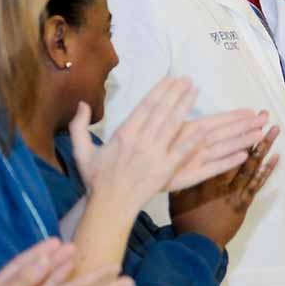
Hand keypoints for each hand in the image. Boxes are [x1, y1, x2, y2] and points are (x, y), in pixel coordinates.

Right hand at [70, 77, 264, 212]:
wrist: (108, 206)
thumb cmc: (96, 180)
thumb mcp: (82, 152)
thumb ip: (79, 127)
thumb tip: (81, 105)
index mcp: (123, 134)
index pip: (144, 106)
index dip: (159, 90)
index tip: (170, 78)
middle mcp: (140, 141)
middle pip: (161, 111)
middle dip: (175, 93)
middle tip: (188, 79)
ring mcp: (154, 155)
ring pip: (172, 126)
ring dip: (185, 107)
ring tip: (196, 91)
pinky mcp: (165, 170)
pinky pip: (182, 152)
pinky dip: (193, 140)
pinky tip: (206, 128)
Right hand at [170, 125, 279, 247]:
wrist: (197, 244)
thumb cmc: (185, 218)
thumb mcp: (176, 192)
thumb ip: (180, 173)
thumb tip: (178, 153)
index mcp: (203, 174)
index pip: (218, 146)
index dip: (231, 128)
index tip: (241, 114)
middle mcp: (221, 179)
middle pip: (238, 150)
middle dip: (251, 130)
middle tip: (263, 114)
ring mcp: (234, 191)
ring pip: (251, 164)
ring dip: (264, 146)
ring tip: (274, 130)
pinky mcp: (243, 202)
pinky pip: (257, 184)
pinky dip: (267, 170)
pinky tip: (277, 158)